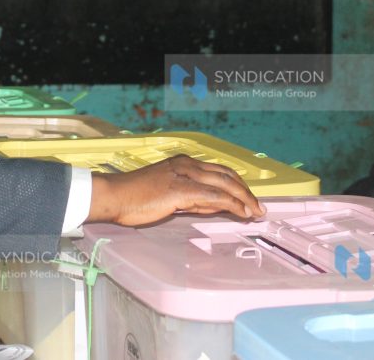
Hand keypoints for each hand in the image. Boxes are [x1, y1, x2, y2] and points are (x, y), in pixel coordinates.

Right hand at [86, 154, 265, 225]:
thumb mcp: (169, 195)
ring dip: (244, 198)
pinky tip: (241, 212)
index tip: (248, 198)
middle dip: (246, 191)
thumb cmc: (135, 198)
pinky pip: (214, 196)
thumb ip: (193, 199)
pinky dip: (232, 204)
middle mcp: (187, 164)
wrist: (114, 196)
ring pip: (225, 184)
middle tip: (259, 206)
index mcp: (183, 162)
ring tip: (256, 211)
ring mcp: (184, 175)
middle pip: (227, 175)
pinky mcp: (181, 189)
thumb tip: (215, 206)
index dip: (237, 184)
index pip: (219, 171)